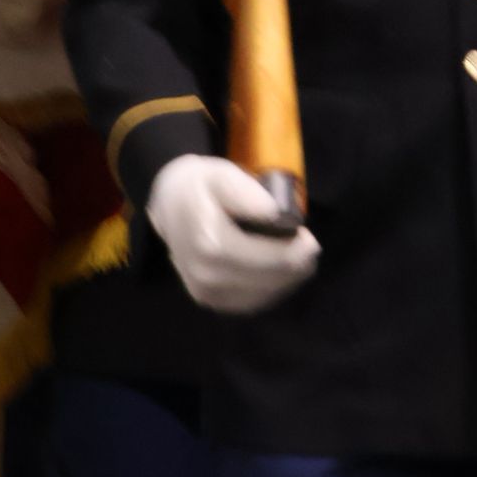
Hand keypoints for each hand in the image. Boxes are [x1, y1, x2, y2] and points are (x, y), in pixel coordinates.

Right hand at [147, 155, 320, 314]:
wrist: (168, 204)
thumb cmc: (200, 186)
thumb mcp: (221, 174)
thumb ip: (246, 192)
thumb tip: (275, 213)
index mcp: (211, 244)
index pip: (272, 259)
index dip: (299, 251)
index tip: (308, 236)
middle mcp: (206, 276)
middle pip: (272, 280)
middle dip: (297, 265)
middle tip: (308, 247)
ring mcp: (206, 293)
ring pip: (265, 296)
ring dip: (287, 279)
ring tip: (297, 257)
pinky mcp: (209, 301)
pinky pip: (252, 302)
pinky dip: (271, 288)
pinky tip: (277, 271)